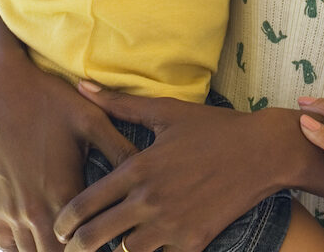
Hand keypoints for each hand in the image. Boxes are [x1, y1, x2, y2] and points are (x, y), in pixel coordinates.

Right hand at [0, 52, 134, 251]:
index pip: (85, 240)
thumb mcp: (92, 120)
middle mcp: (33, 209)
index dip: (101, 244)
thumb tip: (152, 170)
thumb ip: (120, 149)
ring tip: (74, 246)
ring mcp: (10, 210)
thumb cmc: (51, 102)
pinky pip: (6, 245)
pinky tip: (41, 241)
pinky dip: (23, 249)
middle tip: (97, 243)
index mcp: (62, 191)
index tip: (117, 240)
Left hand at [54, 83, 299, 251]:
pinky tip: (152, 246)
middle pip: (94, 238)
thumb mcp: (168, 112)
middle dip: (76, 246)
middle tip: (72, 247)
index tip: (59, 227)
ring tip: (116, 243)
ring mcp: (172, 225)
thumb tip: (83, 87)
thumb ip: (121, 105)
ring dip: (118, 250)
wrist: (264, 152)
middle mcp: (150, 200)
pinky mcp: (194, 242)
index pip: (84, 204)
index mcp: (140, 168)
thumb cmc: (215, 128)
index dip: (64, 221)